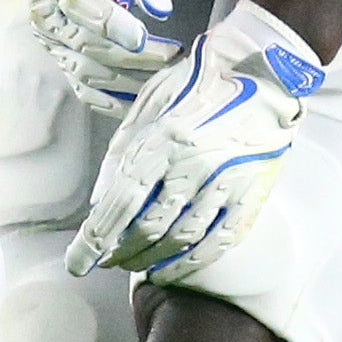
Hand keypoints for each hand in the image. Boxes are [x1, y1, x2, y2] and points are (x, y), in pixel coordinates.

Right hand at [16, 0, 181, 112]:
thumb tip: (160, 6)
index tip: (142, 35)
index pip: (78, 3)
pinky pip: (85, 89)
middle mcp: (47, 15)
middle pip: (86, 44)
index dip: (110, 23)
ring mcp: (53, 42)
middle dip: (132, 57)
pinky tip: (142, 100)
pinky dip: (113, 100)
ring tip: (166, 78)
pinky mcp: (63, 59)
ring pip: (87, 72)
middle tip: (172, 57)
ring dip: (129, 81)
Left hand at [66, 0, 320, 277]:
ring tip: (134, 267)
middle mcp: (193, 165)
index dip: (95, 239)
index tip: (77, 263)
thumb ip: (124, 149)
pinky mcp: (250, 194)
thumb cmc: (201, 82)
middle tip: (107, 262)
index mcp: (164, 138)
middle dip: (121, 253)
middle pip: (149, 227)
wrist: (264, 71)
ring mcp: (225, 183)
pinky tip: (171, 271)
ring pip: (181, 240)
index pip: (120, 201)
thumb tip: (101, 199)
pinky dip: (191, 264)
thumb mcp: (152, 101)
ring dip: (151, 261)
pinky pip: (218, 242)